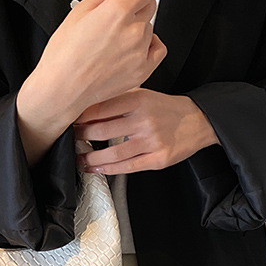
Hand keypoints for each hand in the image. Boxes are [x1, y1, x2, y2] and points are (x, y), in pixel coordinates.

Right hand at [16, 0, 166, 164]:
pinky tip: (133, 48)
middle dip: (135, 4)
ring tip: (113, 40)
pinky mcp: (142, 70)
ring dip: (137, 27)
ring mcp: (140, 52)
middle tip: (113, 17)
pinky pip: (158, 49)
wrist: (62, 88)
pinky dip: (149, 45)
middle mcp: (134, 30)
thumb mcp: (81, 10)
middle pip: (149, 5)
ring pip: (149, 27)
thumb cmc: (65, 53)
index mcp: (118, 10)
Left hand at [73, 88, 218, 173]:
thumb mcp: (143, 95)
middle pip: (103, 130)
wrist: (197, 121)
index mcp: (138, 100)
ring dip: (91, 158)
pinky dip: (108, 169)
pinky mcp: (157, 159)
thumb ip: (118, 100)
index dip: (81, 116)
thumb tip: (86, 107)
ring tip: (80, 159)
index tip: (68, 120)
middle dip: (81, 136)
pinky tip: (96, 169)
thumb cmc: (164, 108)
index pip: (100, 108)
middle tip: (70, 139)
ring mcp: (151, 141)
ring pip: (113, 153)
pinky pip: (128, 167)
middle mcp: (144, 120)